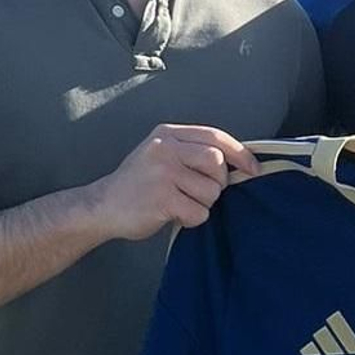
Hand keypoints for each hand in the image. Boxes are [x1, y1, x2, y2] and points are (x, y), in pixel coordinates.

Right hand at [89, 125, 259, 241]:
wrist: (102, 206)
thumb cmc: (138, 184)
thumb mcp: (161, 155)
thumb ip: (191, 152)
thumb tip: (238, 164)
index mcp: (167, 134)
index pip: (215, 137)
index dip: (240, 154)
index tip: (253, 168)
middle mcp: (165, 148)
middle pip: (217, 164)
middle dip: (216, 184)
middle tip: (196, 192)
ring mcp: (163, 173)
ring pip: (211, 192)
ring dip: (202, 204)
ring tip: (179, 203)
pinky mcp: (162, 198)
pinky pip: (198, 213)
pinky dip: (191, 220)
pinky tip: (172, 215)